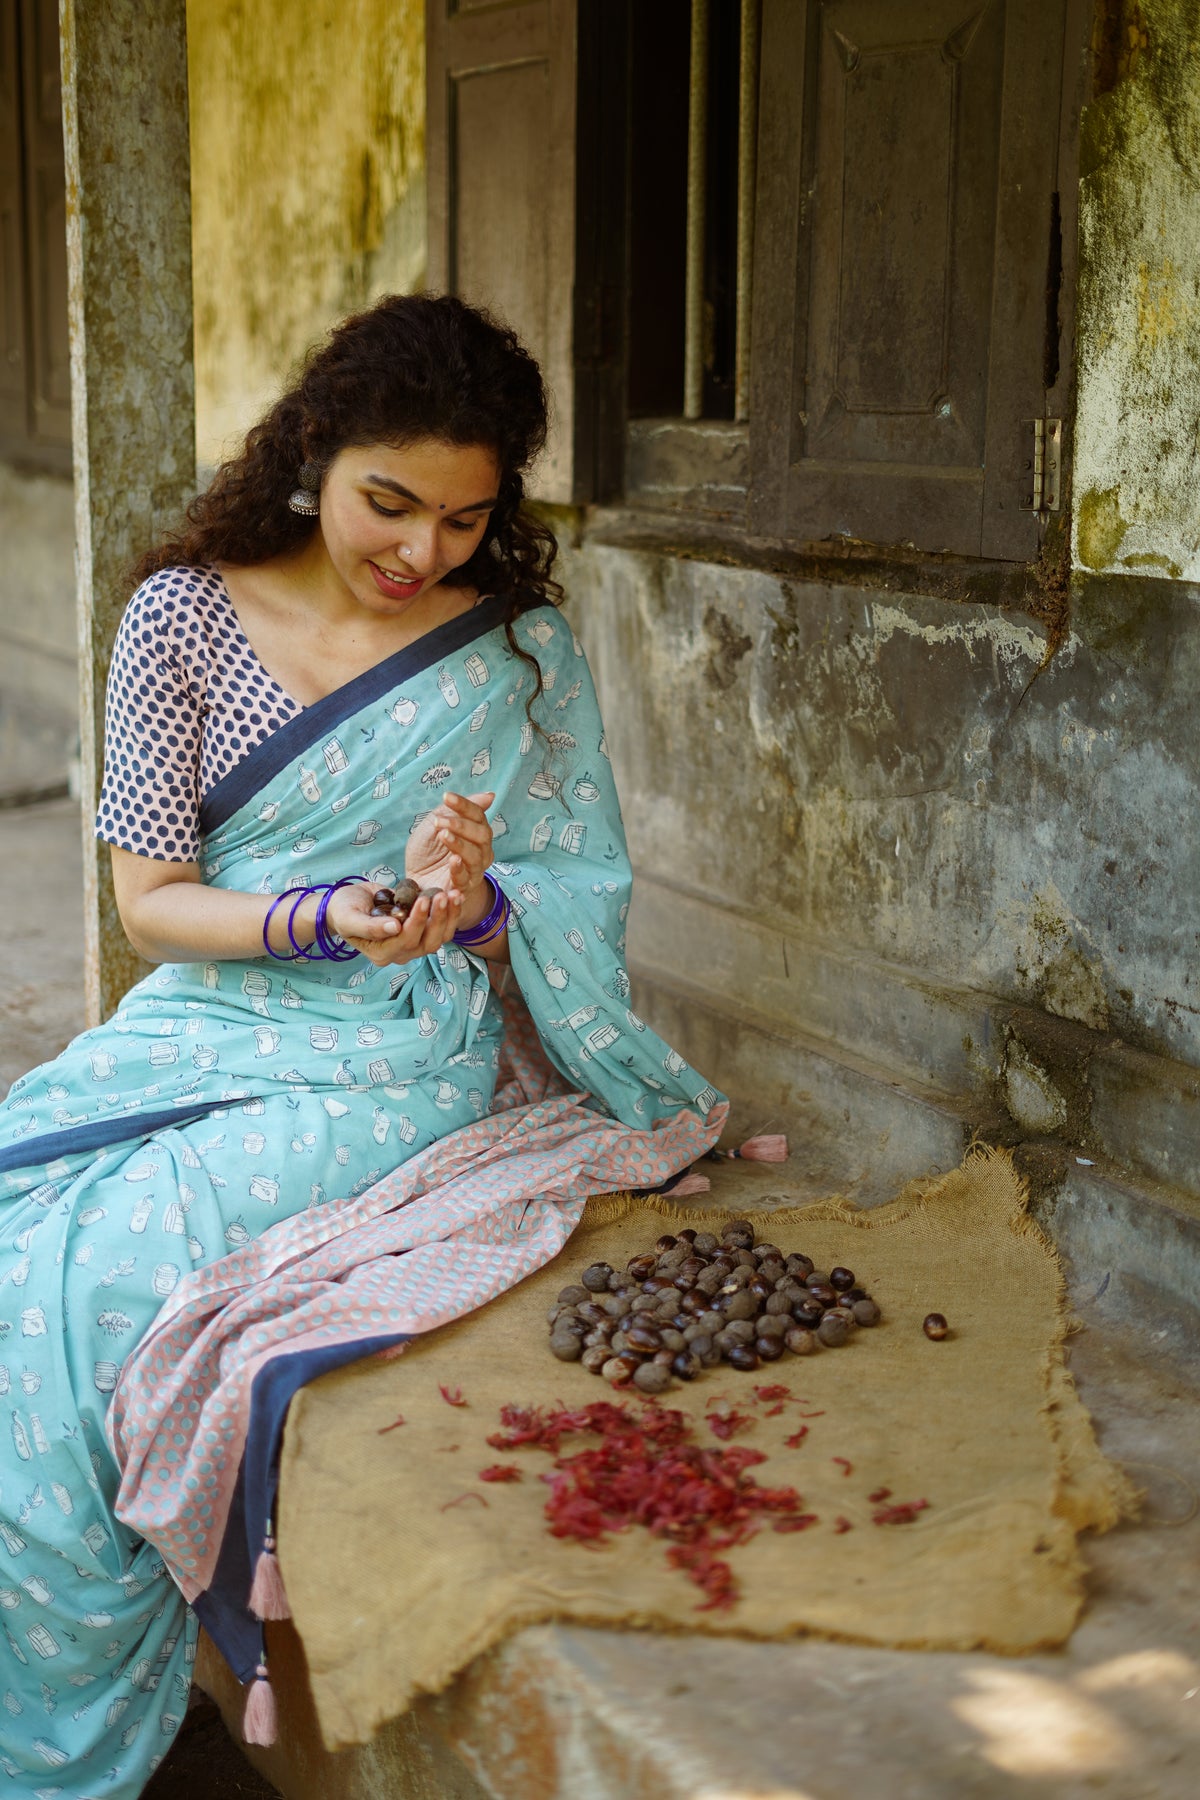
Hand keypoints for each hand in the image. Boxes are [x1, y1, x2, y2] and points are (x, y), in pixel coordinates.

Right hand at [321, 880, 463, 967]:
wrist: (349, 903)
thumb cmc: (344, 910)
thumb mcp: (348, 918)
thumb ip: (369, 926)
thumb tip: (394, 928)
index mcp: (382, 953)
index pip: (405, 941)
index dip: (416, 922)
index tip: (423, 899)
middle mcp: (401, 953)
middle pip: (427, 943)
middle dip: (437, 919)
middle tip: (442, 895)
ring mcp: (414, 944)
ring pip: (439, 937)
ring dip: (449, 917)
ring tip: (454, 894)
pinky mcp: (423, 931)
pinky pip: (442, 927)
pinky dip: (451, 913)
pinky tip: (457, 896)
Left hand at [405, 791, 494, 903]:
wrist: (415, 878)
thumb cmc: (427, 850)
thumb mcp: (435, 825)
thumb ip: (458, 810)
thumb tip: (490, 795)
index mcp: (475, 832)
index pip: (477, 815)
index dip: (464, 805)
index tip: (446, 797)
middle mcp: (481, 850)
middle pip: (482, 835)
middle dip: (461, 825)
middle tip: (439, 821)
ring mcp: (474, 869)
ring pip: (476, 856)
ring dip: (459, 844)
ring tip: (442, 835)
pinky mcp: (463, 887)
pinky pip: (465, 878)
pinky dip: (459, 868)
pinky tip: (452, 860)